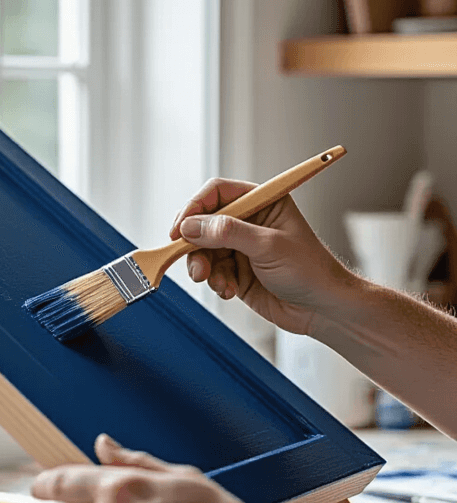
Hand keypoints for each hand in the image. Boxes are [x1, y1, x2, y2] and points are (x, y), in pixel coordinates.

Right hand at [170, 177, 352, 334]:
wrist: (323, 310)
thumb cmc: (310, 270)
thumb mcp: (268, 247)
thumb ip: (228, 233)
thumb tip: (191, 226)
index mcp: (262, 202)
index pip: (218, 193)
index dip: (195, 207)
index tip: (180, 228)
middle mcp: (249, 221)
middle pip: (204, 222)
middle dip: (195, 244)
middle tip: (193, 263)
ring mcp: (241, 247)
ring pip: (203, 250)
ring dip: (203, 267)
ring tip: (216, 282)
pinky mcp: (237, 271)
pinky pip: (212, 271)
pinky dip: (215, 282)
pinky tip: (230, 290)